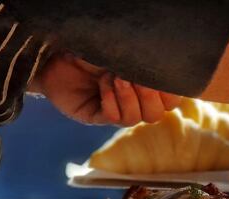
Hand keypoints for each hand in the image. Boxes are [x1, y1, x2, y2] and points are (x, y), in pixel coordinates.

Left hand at [30, 52, 180, 125]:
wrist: (56, 54)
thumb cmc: (93, 49)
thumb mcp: (122, 54)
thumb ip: (143, 64)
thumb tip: (162, 69)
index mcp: (147, 88)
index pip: (172, 100)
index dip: (171, 93)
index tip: (160, 77)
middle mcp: (134, 102)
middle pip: (158, 114)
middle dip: (149, 95)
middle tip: (134, 77)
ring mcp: (117, 111)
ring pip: (139, 118)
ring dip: (129, 97)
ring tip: (114, 77)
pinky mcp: (98, 117)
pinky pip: (115, 118)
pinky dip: (112, 101)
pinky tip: (102, 85)